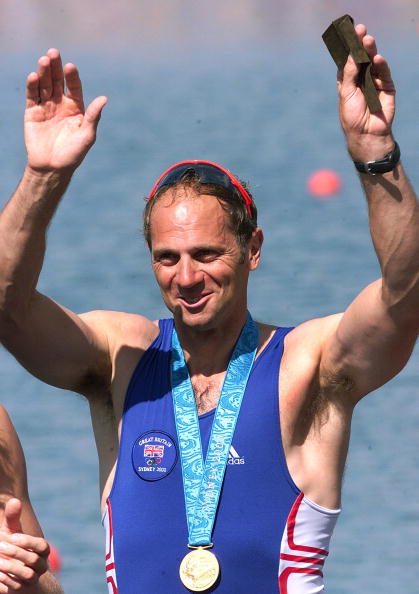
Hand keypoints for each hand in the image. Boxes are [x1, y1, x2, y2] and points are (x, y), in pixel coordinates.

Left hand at [0, 499, 48, 592]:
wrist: (17, 575)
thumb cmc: (14, 548)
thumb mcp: (13, 533)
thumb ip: (13, 518)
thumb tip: (14, 500)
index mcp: (42, 550)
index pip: (42, 545)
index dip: (28, 541)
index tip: (13, 536)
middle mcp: (41, 565)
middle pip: (33, 560)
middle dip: (16, 553)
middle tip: (0, 546)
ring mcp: (32, 579)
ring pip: (26, 575)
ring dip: (10, 567)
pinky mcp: (22, 590)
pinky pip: (15, 587)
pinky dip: (5, 580)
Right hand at [25, 48, 106, 172]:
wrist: (52, 168)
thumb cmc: (73, 154)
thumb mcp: (87, 135)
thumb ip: (94, 117)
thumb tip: (104, 98)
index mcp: (76, 108)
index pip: (74, 87)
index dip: (72, 77)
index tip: (70, 67)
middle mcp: (61, 105)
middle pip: (57, 81)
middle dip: (55, 68)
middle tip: (54, 53)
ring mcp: (46, 107)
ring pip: (44, 85)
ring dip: (43, 72)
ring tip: (44, 60)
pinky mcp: (32, 113)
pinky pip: (32, 96)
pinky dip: (32, 86)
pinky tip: (33, 76)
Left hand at [338, 24, 395, 161]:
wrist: (366, 134)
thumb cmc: (351, 116)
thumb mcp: (346, 93)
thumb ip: (349, 74)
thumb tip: (352, 55)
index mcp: (348, 80)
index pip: (349, 60)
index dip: (348, 48)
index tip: (348, 33)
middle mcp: (361, 78)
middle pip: (362, 58)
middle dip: (360, 44)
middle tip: (360, 30)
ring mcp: (375, 81)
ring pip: (373, 62)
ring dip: (371, 51)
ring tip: (368, 40)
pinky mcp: (386, 87)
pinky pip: (384, 73)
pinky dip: (381, 65)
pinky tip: (378, 58)